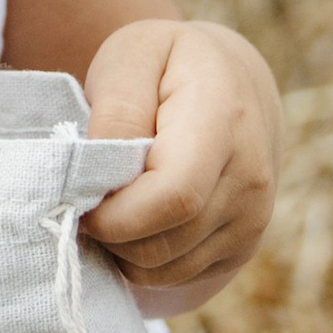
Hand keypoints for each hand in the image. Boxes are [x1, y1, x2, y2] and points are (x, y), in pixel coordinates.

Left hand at [77, 18, 281, 311]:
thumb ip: (117, 110)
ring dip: (122, 249)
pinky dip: (144, 260)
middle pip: (165, 241)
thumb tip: (98, 174)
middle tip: (84, 200)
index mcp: (224, 124)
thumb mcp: (134, 56)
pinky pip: (178, 276)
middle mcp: (251, 180)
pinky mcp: (244, 247)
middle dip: (109, 233)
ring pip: (167, 268)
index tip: (78, 199)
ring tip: (111, 203)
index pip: (174, 196)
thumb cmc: (169, 64)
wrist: (234, 80)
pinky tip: (135, 220)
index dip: (116, 214)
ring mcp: (254, 219)